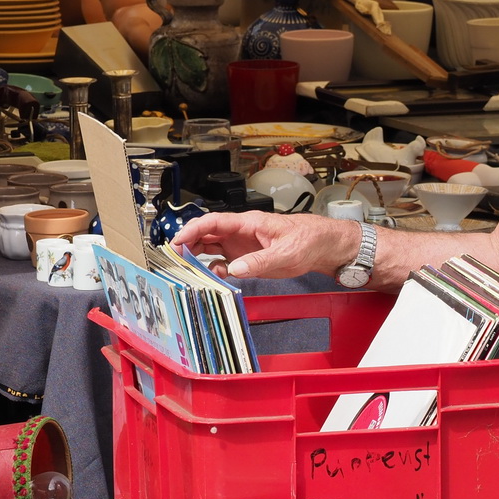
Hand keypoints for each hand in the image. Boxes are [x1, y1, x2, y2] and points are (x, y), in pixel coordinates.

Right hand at [172, 211, 355, 280]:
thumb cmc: (309, 240)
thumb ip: (259, 261)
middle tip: (173, 258)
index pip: (214, 222)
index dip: (192, 230)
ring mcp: (243, 245)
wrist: (325, 247)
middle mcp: (241, 232)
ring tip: (186, 268)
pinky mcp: (248, 257)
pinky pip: (224, 261)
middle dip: (188, 243)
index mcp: (249, 223)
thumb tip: (234, 269)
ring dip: (197, 256)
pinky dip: (214, 268)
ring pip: (212, 247)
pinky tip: (213, 276)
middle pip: (207, 234)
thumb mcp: (286, 253)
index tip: (177, 241)